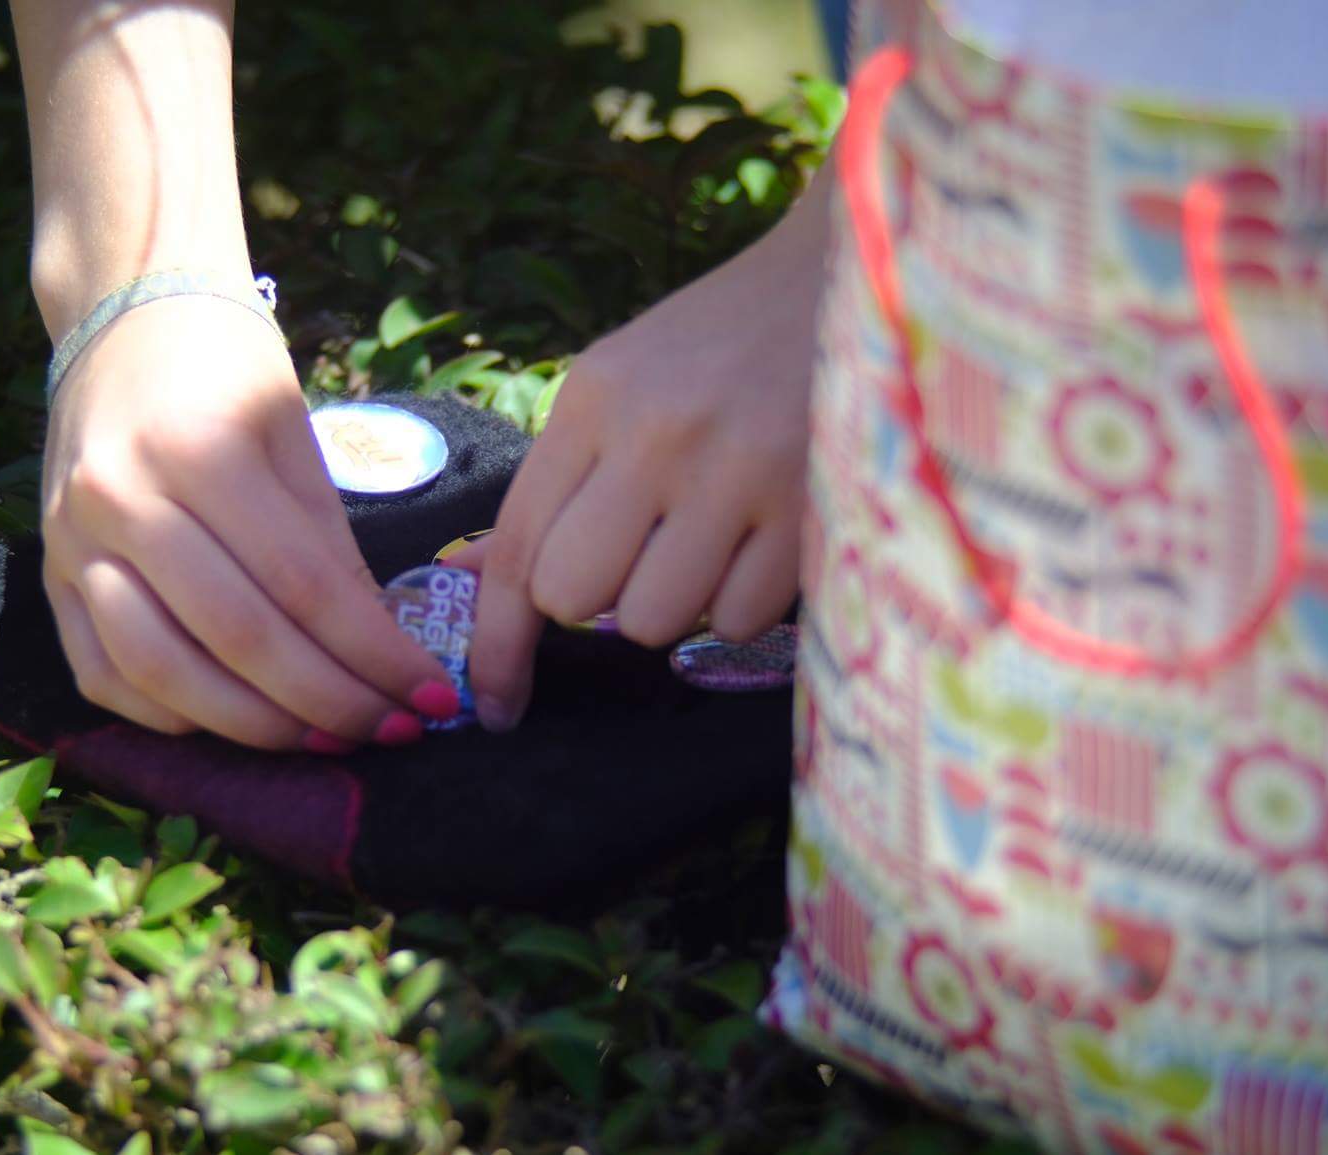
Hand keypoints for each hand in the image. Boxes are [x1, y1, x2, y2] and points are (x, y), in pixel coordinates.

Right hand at [40, 297, 458, 750]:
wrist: (122, 316)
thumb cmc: (227, 370)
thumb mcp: (293, 436)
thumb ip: (327, 544)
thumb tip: (379, 652)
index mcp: (199, 451)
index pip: (304, 586)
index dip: (374, 655)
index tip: (432, 700)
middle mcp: (123, 500)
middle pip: (237, 638)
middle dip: (327, 702)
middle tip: (391, 733)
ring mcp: (73, 543)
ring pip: (162, 671)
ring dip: (253, 726)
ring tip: (324, 740)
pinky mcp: (49, 576)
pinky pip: (104, 675)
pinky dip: (172, 715)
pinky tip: (236, 724)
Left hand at [458, 172, 830, 730]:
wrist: (851, 277)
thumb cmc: (721, 342)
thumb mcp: (620, 384)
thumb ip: (555, 484)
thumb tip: (475, 579)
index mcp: (594, 399)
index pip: (519, 544)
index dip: (496, 640)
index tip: (493, 704)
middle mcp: (656, 434)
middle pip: (574, 597)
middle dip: (597, 599)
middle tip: (638, 554)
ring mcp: (737, 471)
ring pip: (655, 620)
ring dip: (672, 603)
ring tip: (707, 539)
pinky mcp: (811, 507)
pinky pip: (737, 621)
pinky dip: (739, 603)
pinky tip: (758, 543)